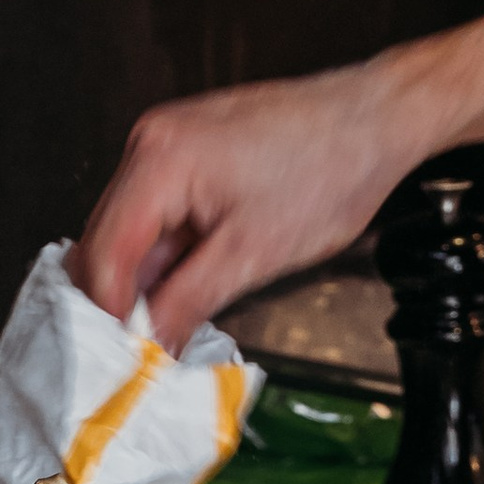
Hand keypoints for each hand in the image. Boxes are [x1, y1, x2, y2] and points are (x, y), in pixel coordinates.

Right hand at [74, 61, 428, 345]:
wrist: (381, 118)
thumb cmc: (334, 166)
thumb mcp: (255, 253)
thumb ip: (187, 304)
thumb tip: (147, 350)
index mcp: (159, 158)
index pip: (102, 252)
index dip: (104, 316)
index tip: (114, 365)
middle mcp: (153, 143)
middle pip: (106, 242)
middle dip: (117, 303)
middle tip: (132, 361)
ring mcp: (171, 146)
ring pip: (132, 233)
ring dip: (142, 285)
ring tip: (159, 337)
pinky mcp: (192, 157)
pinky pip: (160, 217)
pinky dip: (166, 259)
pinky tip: (181, 298)